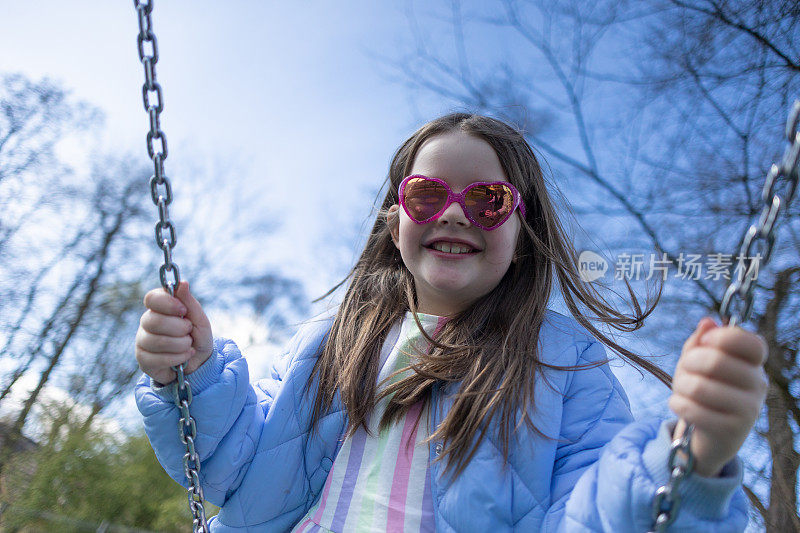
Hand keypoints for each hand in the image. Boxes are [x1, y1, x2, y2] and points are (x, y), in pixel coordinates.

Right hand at [135, 281, 213, 385]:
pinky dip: (178, 358)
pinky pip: (158, 358)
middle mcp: (147, 322)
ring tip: (188, 345)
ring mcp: (142, 341)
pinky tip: (184, 356)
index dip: (167, 303)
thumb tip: (182, 283)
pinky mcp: (143, 359)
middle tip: (189, 331)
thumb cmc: (198, 337)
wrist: (200, 362)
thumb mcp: (199, 319)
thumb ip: (190, 302)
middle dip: (179, 328)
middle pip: (154, 320)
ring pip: (157, 340)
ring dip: (181, 345)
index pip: (152, 298)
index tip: (183, 310)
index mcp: (159, 308)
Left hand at [669, 317, 768, 476]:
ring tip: (682, 391)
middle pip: (716, 362)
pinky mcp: (732, 432)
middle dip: (688, 363)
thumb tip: (707, 323)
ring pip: (700, 387)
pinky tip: (680, 405)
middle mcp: (758, 385)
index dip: (724, 338)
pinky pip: (693, 410)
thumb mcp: (698, 363)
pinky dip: (678, 404)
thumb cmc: (703, 390)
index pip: (751, 343)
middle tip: (685, 370)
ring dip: (681, 386)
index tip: (705, 342)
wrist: (710, 437)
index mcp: (753, 363)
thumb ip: (701, 342)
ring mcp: (749, 410)